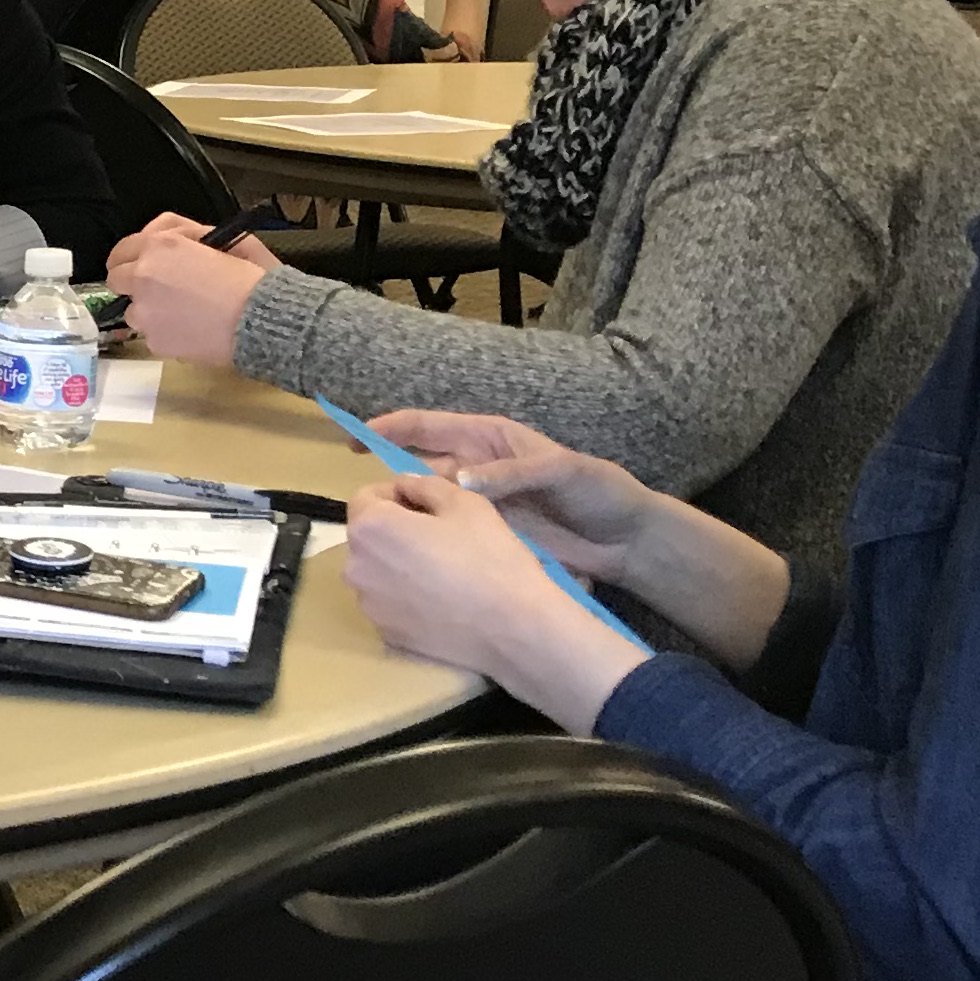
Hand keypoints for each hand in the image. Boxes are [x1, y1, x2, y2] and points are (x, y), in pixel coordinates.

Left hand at [102, 214, 275, 362]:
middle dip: (133, 283)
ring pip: (132, 311)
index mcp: (158, 247)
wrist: (263, 321)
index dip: (130, 258)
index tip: (139, 265)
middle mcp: (142, 277)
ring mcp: (145, 312)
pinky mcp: (155, 342)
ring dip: (149, 310)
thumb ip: (185, 232)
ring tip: (182, 312)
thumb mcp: (223, 237)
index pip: (122, 251)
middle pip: (116, 281)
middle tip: (160, 289)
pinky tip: (191, 330)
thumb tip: (165, 236)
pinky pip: (151, 335)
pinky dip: (165, 333)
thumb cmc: (251, 276)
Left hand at [341, 472, 650, 729]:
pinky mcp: (384, 632)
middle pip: (368, 535)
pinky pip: (388, 602)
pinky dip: (405, 595)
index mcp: (369, 527)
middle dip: (395, 529)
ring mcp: (367, 604)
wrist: (513, 626)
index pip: (366, 497)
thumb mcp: (464, 502)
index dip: (396, 495)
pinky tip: (441, 599)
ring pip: (376, 570)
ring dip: (398, 562)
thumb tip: (404, 485)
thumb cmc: (489, 555)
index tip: (429, 506)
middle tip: (440, 537)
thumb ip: (424, 485)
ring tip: (442, 570)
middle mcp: (355, 566)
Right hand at [366, 408, 650, 580]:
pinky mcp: (488, 536)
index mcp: (490, 440)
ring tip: (382, 528)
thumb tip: (457, 479)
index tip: (353, 438)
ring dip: (407, 512)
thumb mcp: (560, 471)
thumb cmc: (597, 491)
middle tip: (364, 499)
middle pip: (419, 467)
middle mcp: (477, 469)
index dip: (389, 428)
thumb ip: (510, 473)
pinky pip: (450, 534)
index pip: (428, 427)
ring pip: (429, 504)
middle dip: (388, 476)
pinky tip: (412, 552)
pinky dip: (430, 540)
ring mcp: (481, 505)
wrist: (626, 539)